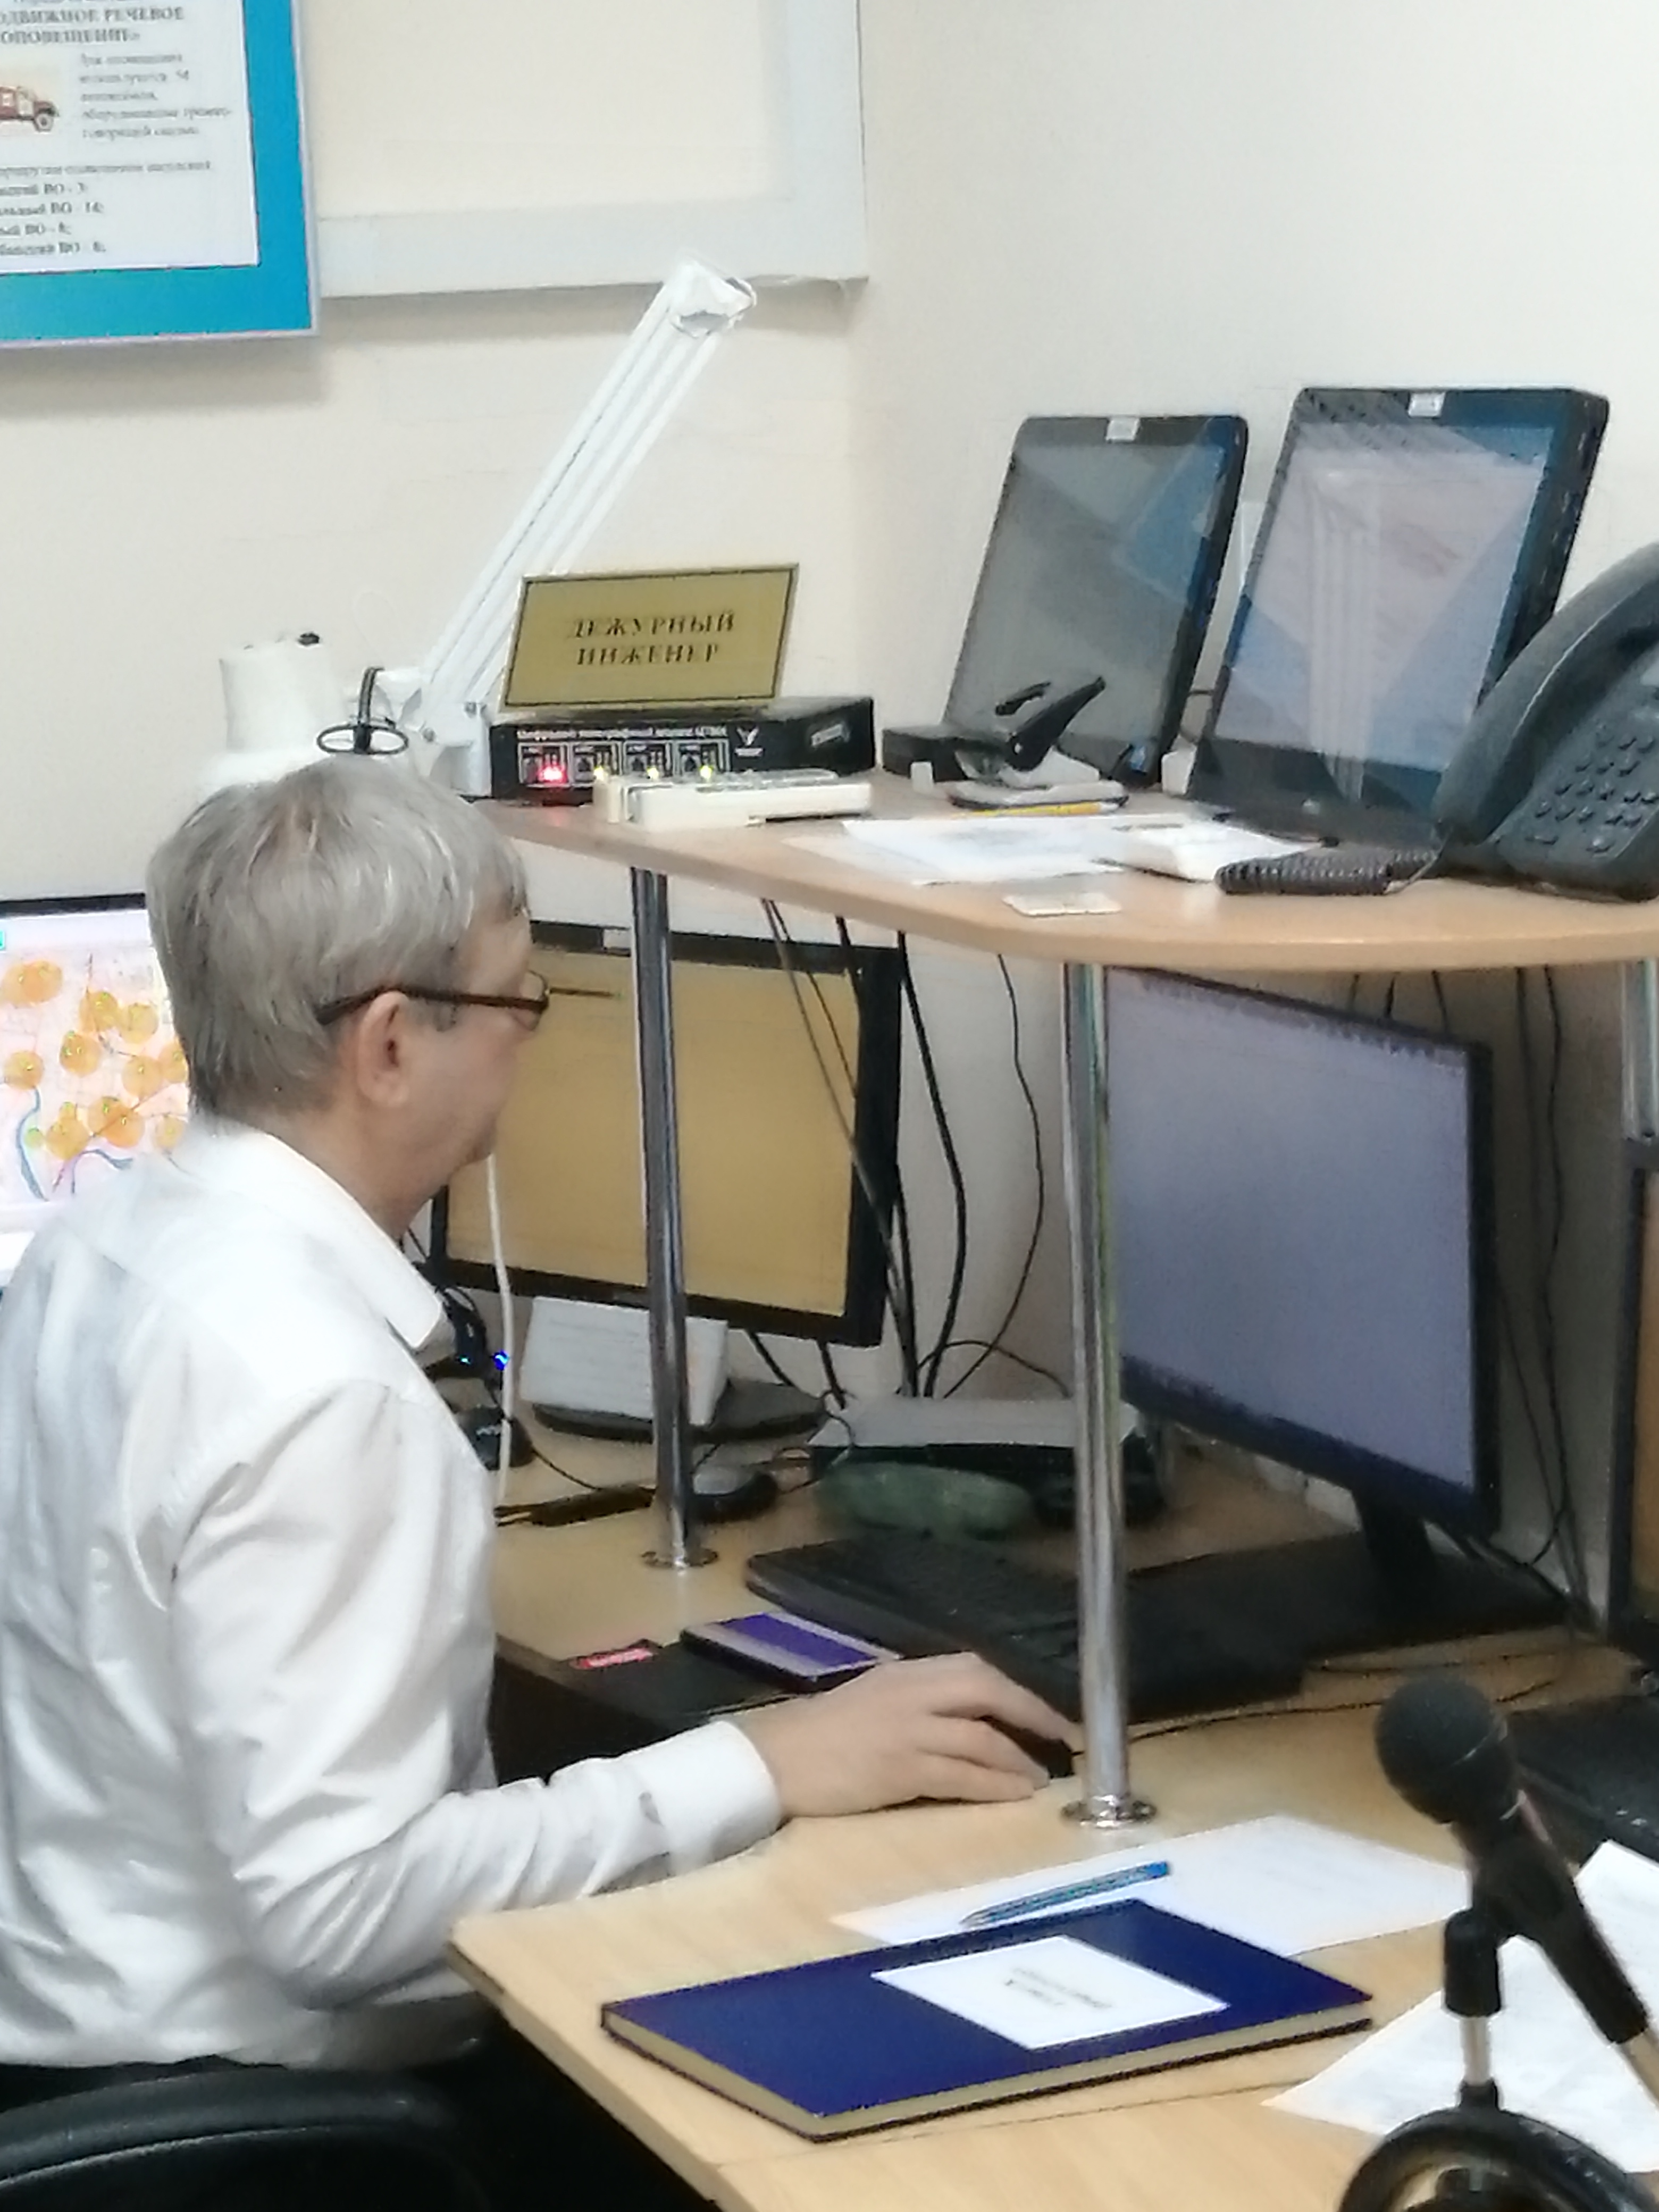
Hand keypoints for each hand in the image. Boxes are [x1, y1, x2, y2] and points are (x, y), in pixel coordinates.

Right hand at [738, 1653, 1081, 1818]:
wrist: (775, 1760)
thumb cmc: (824, 1734)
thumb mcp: (877, 1699)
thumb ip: (921, 1700)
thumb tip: (973, 1714)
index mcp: (907, 1674)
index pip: (976, 1670)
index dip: (1020, 1691)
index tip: (1049, 1711)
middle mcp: (911, 1694)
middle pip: (986, 1691)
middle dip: (1032, 1714)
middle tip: (1063, 1740)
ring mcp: (906, 1731)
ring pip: (979, 1738)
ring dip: (1018, 1759)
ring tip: (1041, 1777)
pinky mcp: (899, 1770)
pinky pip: (960, 1776)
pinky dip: (994, 1785)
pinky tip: (1015, 1795)